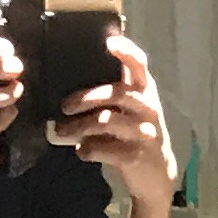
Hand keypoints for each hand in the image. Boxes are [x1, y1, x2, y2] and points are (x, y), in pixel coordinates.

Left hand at [59, 31, 175, 217]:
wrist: (156, 175)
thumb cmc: (134, 134)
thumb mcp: (130, 110)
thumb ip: (112, 93)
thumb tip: (71, 80)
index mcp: (145, 91)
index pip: (139, 65)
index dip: (126, 52)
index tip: (108, 42)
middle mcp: (148, 108)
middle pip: (117, 93)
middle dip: (86, 97)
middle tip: (65, 105)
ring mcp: (145, 132)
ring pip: (107, 121)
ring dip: (79, 126)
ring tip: (61, 131)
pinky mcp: (136, 156)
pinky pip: (106, 149)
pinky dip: (88, 149)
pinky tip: (80, 151)